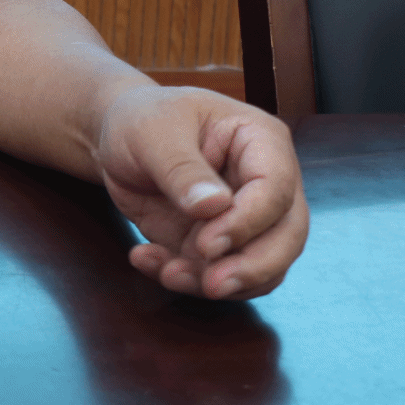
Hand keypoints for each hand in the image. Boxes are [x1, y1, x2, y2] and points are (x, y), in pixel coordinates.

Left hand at [94, 84, 308, 299]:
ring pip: (262, 266)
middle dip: (252, 268)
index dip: (247, 222)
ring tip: (167, 273)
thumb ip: (182, 169)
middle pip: (286, 236)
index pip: (275, 189)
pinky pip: (223, 274)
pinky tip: (148, 260)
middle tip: (210, 285)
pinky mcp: (222, 244)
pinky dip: (189, 279)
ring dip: (219, 282)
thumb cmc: (141, 120)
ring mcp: (248, 218)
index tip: (207, 245)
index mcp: (261, 141)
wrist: (117, 138)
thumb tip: (215, 206)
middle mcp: (267, 184)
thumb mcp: (151, 133)